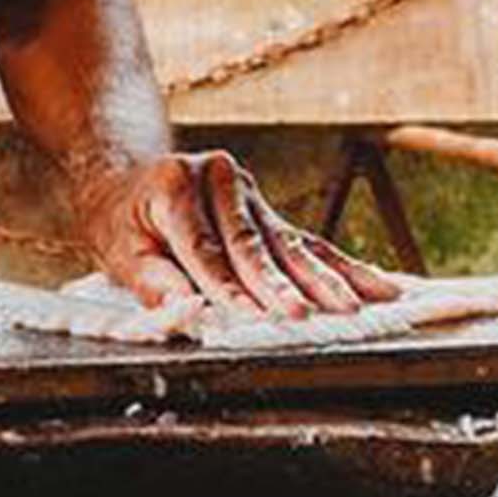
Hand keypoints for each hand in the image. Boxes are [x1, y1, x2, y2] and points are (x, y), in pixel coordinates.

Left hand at [71, 149, 403, 317]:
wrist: (130, 182)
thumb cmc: (124, 224)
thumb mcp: (120, 252)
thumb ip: (153, 282)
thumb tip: (185, 310)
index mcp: (175, 185)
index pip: (206, 247)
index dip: (228, 287)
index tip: (253, 317)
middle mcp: (217, 179)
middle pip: (253, 244)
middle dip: (284, 286)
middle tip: (310, 316)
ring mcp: (248, 191)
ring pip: (289, 244)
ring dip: (324, 280)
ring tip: (355, 308)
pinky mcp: (268, 210)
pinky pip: (306, 242)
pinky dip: (341, 268)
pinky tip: (377, 285)